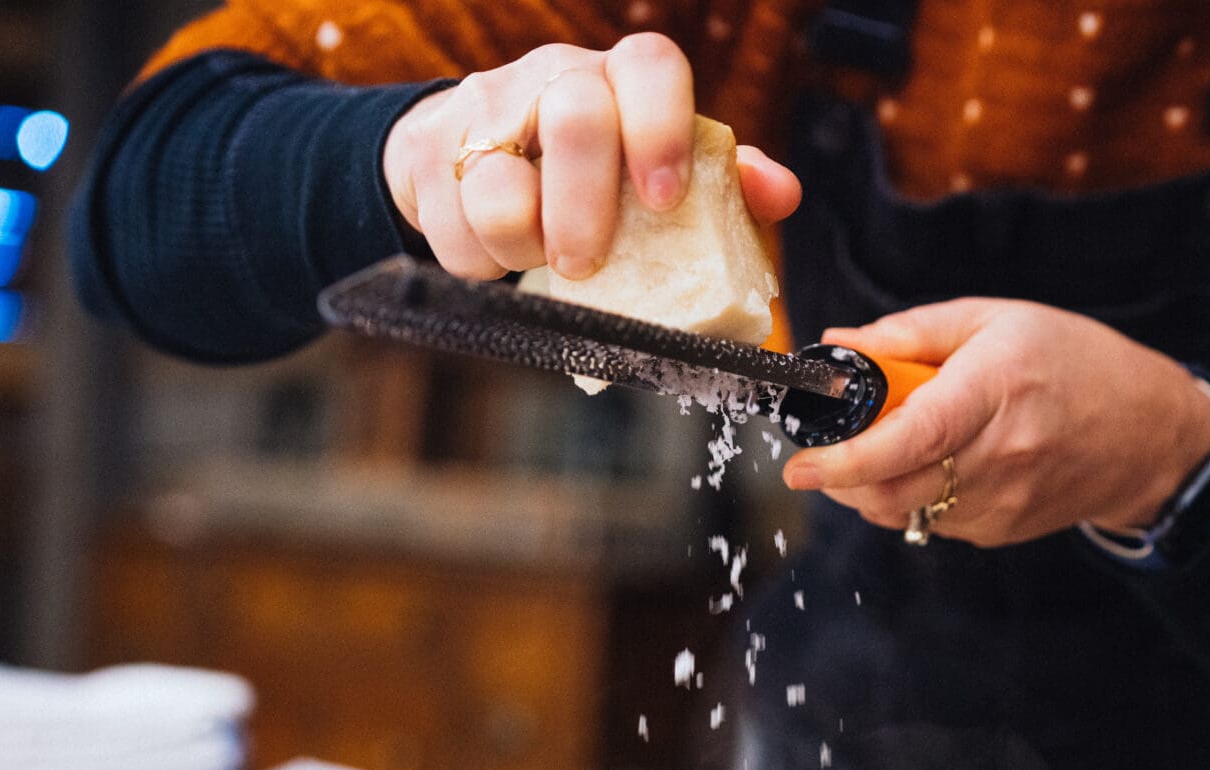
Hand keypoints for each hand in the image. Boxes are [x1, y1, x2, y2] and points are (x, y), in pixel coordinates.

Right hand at [381, 33, 800, 279]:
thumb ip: (724, 184)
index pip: (649, 65)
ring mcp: (484, 109)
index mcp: (620, 77)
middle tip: (589, 263)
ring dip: (523, 245)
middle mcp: (553, 77)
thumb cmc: (593, 172)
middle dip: (586, 208)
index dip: (661, 130)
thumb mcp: (658, 170)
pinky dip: (479, 264)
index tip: (664, 200)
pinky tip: (497, 255)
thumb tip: (780, 194)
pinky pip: (452, 229)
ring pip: (499, 183)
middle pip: (575, 119)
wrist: (473, 155)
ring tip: (542, 260)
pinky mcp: (428, 153)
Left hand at [781, 299, 1209, 547]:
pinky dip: (910, 498)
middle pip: (893, 490)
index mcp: (996, 389)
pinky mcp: (1002, 530)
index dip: (848, 457)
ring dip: (870, 489)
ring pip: (905, 513)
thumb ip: (910, 333)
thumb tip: (838, 344)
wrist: (1150, 435)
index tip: (801, 462)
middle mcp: (1001, 454)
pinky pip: (933, 522)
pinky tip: (931, 466)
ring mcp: (1003, 502)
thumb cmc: (1074, 363)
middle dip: (840, 478)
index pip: (911, 438)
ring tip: (879, 450)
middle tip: (822, 452)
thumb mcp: (996, 320)